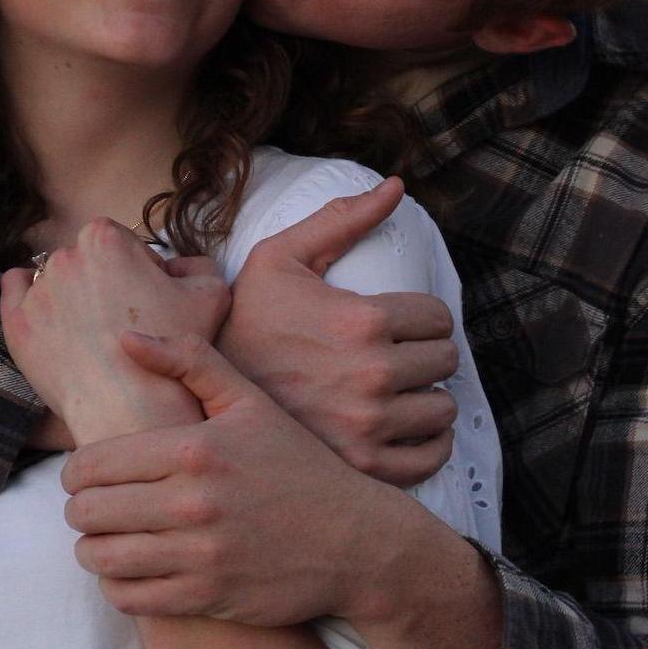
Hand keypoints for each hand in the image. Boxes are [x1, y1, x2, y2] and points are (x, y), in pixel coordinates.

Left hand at [0, 219, 228, 443]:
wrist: (129, 410)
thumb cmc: (171, 354)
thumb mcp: (211, 295)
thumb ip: (198, 264)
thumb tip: (176, 265)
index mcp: (105, 238)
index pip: (123, 244)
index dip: (140, 271)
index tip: (148, 301)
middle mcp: (64, 256)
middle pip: (88, 261)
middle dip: (105, 284)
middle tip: (122, 323)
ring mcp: (35, 290)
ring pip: (54, 279)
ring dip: (71, 296)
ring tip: (91, 334)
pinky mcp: (16, 322)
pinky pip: (14, 292)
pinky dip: (27, 297)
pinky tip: (47, 315)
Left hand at [64, 330, 503, 648]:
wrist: (357, 541)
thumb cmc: (297, 465)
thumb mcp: (250, 402)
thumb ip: (187, 361)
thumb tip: (125, 337)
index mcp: (194, 449)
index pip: (90, 466)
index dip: (76, 472)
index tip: (87, 476)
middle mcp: (192, 503)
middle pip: (86, 512)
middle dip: (80, 509)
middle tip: (94, 507)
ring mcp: (200, 555)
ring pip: (99, 557)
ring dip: (92, 548)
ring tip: (105, 538)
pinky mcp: (206, 597)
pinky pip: (127, 596)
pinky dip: (116, 584)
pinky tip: (129, 569)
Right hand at [222, 176, 458, 486]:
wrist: (202, 393)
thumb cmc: (244, 321)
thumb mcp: (279, 259)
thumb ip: (340, 220)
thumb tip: (396, 185)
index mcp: (361, 321)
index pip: (438, 318)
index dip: (419, 317)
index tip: (398, 325)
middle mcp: (373, 374)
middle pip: (445, 362)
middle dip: (424, 354)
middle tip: (396, 356)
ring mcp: (370, 425)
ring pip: (442, 409)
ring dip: (426, 398)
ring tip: (397, 392)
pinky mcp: (364, 463)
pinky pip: (429, 455)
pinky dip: (427, 443)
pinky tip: (404, 427)